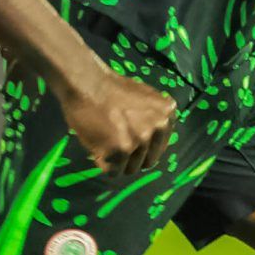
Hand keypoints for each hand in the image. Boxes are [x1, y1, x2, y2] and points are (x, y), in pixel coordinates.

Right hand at [59, 63, 174, 178]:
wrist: (87, 83)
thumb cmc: (110, 88)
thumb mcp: (145, 100)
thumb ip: (153, 119)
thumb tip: (152, 141)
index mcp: (168, 115)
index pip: (158, 148)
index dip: (142, 146)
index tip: (128, 137)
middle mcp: (158, 128)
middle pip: (147, 162)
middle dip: (131, 157)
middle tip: (115, 142)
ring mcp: (140, 141)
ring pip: (130, 169)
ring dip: (117, 161)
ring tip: (105, 140)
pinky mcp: (120, 151)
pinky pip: (112, 172)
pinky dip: (103, 163)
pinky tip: (97, 145)